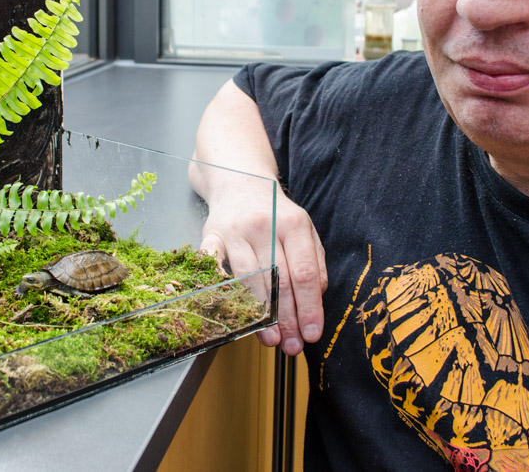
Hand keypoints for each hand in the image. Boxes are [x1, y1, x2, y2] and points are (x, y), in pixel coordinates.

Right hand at [200, 188, 326, 355]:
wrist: (240, 182)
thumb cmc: (275, 212)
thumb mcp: (304, 229)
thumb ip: (314, 261)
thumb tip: (317, 298)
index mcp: (293, 224)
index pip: (304, 273)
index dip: (309, 307)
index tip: (312, 333)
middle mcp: (265, 225)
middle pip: (279, 280)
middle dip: (287, 318)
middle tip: (292, 345)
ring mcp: (236, 231)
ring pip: (249, 278)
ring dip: (260, 314)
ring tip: (271, 338)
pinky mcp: (212, 235)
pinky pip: (214, 265)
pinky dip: (221, 287)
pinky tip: (231, 309)